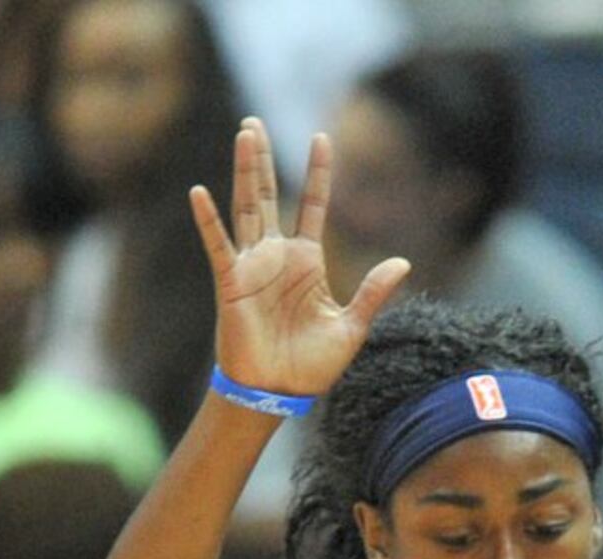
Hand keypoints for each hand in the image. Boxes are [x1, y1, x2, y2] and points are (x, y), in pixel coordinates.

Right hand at [192, 119, 411, 403]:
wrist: (278, 392)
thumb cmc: (311, 365)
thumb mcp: (352, 326)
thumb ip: (374, 292)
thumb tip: (404, 262)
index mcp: (307, 261)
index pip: (313, 205)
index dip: (318, 172)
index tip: (322, 137)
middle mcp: (277, 255)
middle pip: (268, 194)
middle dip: (262, 158)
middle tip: (255, 122)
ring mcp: (252, 266)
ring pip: (246, 206)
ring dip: (244, 171)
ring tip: (243, 134)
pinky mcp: (231, 282)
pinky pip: (218, 245)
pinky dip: (208, 220)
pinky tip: (198, 192)